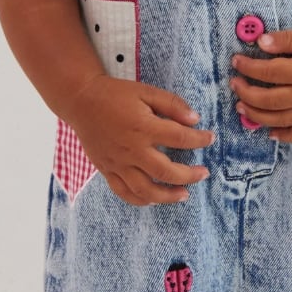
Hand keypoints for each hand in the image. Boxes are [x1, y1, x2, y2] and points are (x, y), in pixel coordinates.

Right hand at [68, 77, 211, 205]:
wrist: (81, 101)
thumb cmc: (116, 94)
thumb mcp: (146, 91)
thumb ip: (172, 104)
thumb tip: (195, 120)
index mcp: (144, 127)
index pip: (180, 139)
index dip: (199, 140)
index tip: (210, 139)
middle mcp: (132, 149)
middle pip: (166, 172)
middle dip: (190, 176)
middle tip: (204, 173)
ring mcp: (118, 163)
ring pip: (145, 190)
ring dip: (167, 196)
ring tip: (184, 194)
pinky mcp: (106, 170)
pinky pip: (124, 192)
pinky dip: (140, 200)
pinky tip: (154, 199)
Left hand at [229, 29, 291, 142]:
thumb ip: (286, 40)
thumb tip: (259, 42)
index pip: (269, 72)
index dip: (249, 67)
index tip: (236, 61)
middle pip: (270, 100)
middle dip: (247, 93)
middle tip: (234, 84)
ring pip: (282, 119)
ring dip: (258, 116)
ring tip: (241, 107)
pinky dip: (286, 136)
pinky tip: (271, 134)